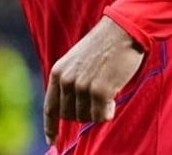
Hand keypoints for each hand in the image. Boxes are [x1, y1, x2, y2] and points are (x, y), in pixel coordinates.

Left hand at [42, 16, 144, 145]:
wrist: (122, 30)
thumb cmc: (103, 45)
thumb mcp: (76, 61)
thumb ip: (70, 82)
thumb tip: (70, 110)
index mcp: (58, 72)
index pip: (50, 108)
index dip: (51, 127)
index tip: (52, 142)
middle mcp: (66, 81)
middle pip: (70, 116)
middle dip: (84, 112)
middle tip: (97, 98)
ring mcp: (82, 86)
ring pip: (87, 117)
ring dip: (98, 110)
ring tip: (107, 90)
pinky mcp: (99, 91)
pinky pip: (101, 116)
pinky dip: (109, 111)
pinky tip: (114, 95)